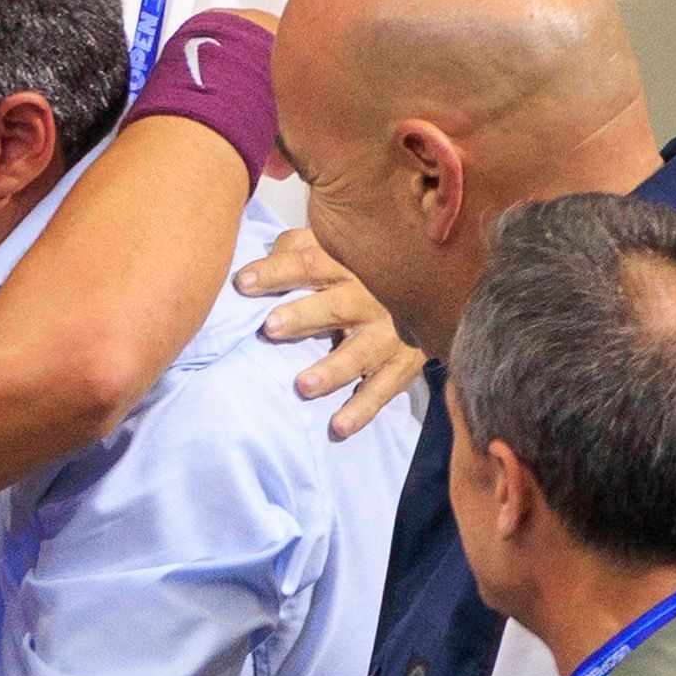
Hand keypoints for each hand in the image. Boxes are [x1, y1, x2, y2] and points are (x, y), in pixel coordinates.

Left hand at [234, 229, 424, 437]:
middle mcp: (371, 298)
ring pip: (360, 353)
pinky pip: (382, 390)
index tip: (242, 283)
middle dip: (303, 317)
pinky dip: (362, 410)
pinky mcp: (402, 365)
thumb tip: (257, 262)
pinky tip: (339, 426)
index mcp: (349, 266)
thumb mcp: (334, 249)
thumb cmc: (360, 271)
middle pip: (336, 306)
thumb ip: (296, 249)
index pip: (309, 262)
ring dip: (332, 370)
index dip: (275, 272)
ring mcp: (389, 334)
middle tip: (270, 327)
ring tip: (303, 386)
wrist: (434, 291)